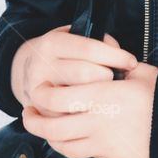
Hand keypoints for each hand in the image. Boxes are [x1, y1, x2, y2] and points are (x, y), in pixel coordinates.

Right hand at [11, 27, 136, 117]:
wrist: (26, 71)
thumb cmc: (62, 54)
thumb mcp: (75, 39)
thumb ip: (99, 43)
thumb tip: (121, 58)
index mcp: (52, 44)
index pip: (90, 49)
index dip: (116, 56)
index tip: (131, 62)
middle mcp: (42, 66)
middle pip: (86, 75)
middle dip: (108, 78)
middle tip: (115, 80)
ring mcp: (38, 91)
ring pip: (77, 99)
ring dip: (98, 98)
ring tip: (106, 94)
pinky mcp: (41, 112)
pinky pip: (69, 118)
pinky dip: (86, 115)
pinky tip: (94, 109)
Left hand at [21, 42, 157, 157]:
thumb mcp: (139, 71)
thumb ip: (114, 62)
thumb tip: (102, 45)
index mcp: (102, 96)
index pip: (57, 98)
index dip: (41, 95)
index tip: (37, 92)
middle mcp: (98, 122)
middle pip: (52, 128)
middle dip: (34, 122)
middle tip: (28, 114)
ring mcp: (104, 144)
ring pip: (64, 146)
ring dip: (50, 137)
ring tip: (47, 128)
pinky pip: (85, 154)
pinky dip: (74, 146)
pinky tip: (74, 137)